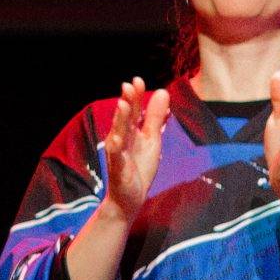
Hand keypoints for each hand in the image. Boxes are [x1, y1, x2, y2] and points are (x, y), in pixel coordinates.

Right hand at [102, 78, 169, 222]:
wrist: (129, 198)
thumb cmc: (139, 167)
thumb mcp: (152, 140)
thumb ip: (156, 118)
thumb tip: (163, 92)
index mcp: (131, 132)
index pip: (133, 110)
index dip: (135, 96)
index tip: (137, 80)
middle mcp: (122, 140)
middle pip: (125, 118)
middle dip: (127, 102)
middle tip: (129, 85)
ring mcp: (118, 154)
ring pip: (118, 135)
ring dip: (120, 120)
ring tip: (122, 106)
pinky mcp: (118, 170)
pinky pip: (117, 158)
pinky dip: (117, 149)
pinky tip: (117, 140)